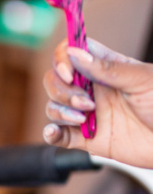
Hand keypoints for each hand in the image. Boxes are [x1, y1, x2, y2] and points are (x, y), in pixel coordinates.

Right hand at [42, 39, 152, 166]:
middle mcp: (92, 89)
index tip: (69, 72)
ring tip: (82, 118)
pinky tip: (55, 133)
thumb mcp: (142, 80)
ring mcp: (88, 114)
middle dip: (62, 90)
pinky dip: (50, 133)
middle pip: (55, 81)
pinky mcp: (87, 139)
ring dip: (60, 110)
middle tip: (85, 102)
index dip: (62, 59)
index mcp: (105, 68)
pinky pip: (59, 135)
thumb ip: (108, 68)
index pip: (70, 53)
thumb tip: (75, 53)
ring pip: (54, 106)